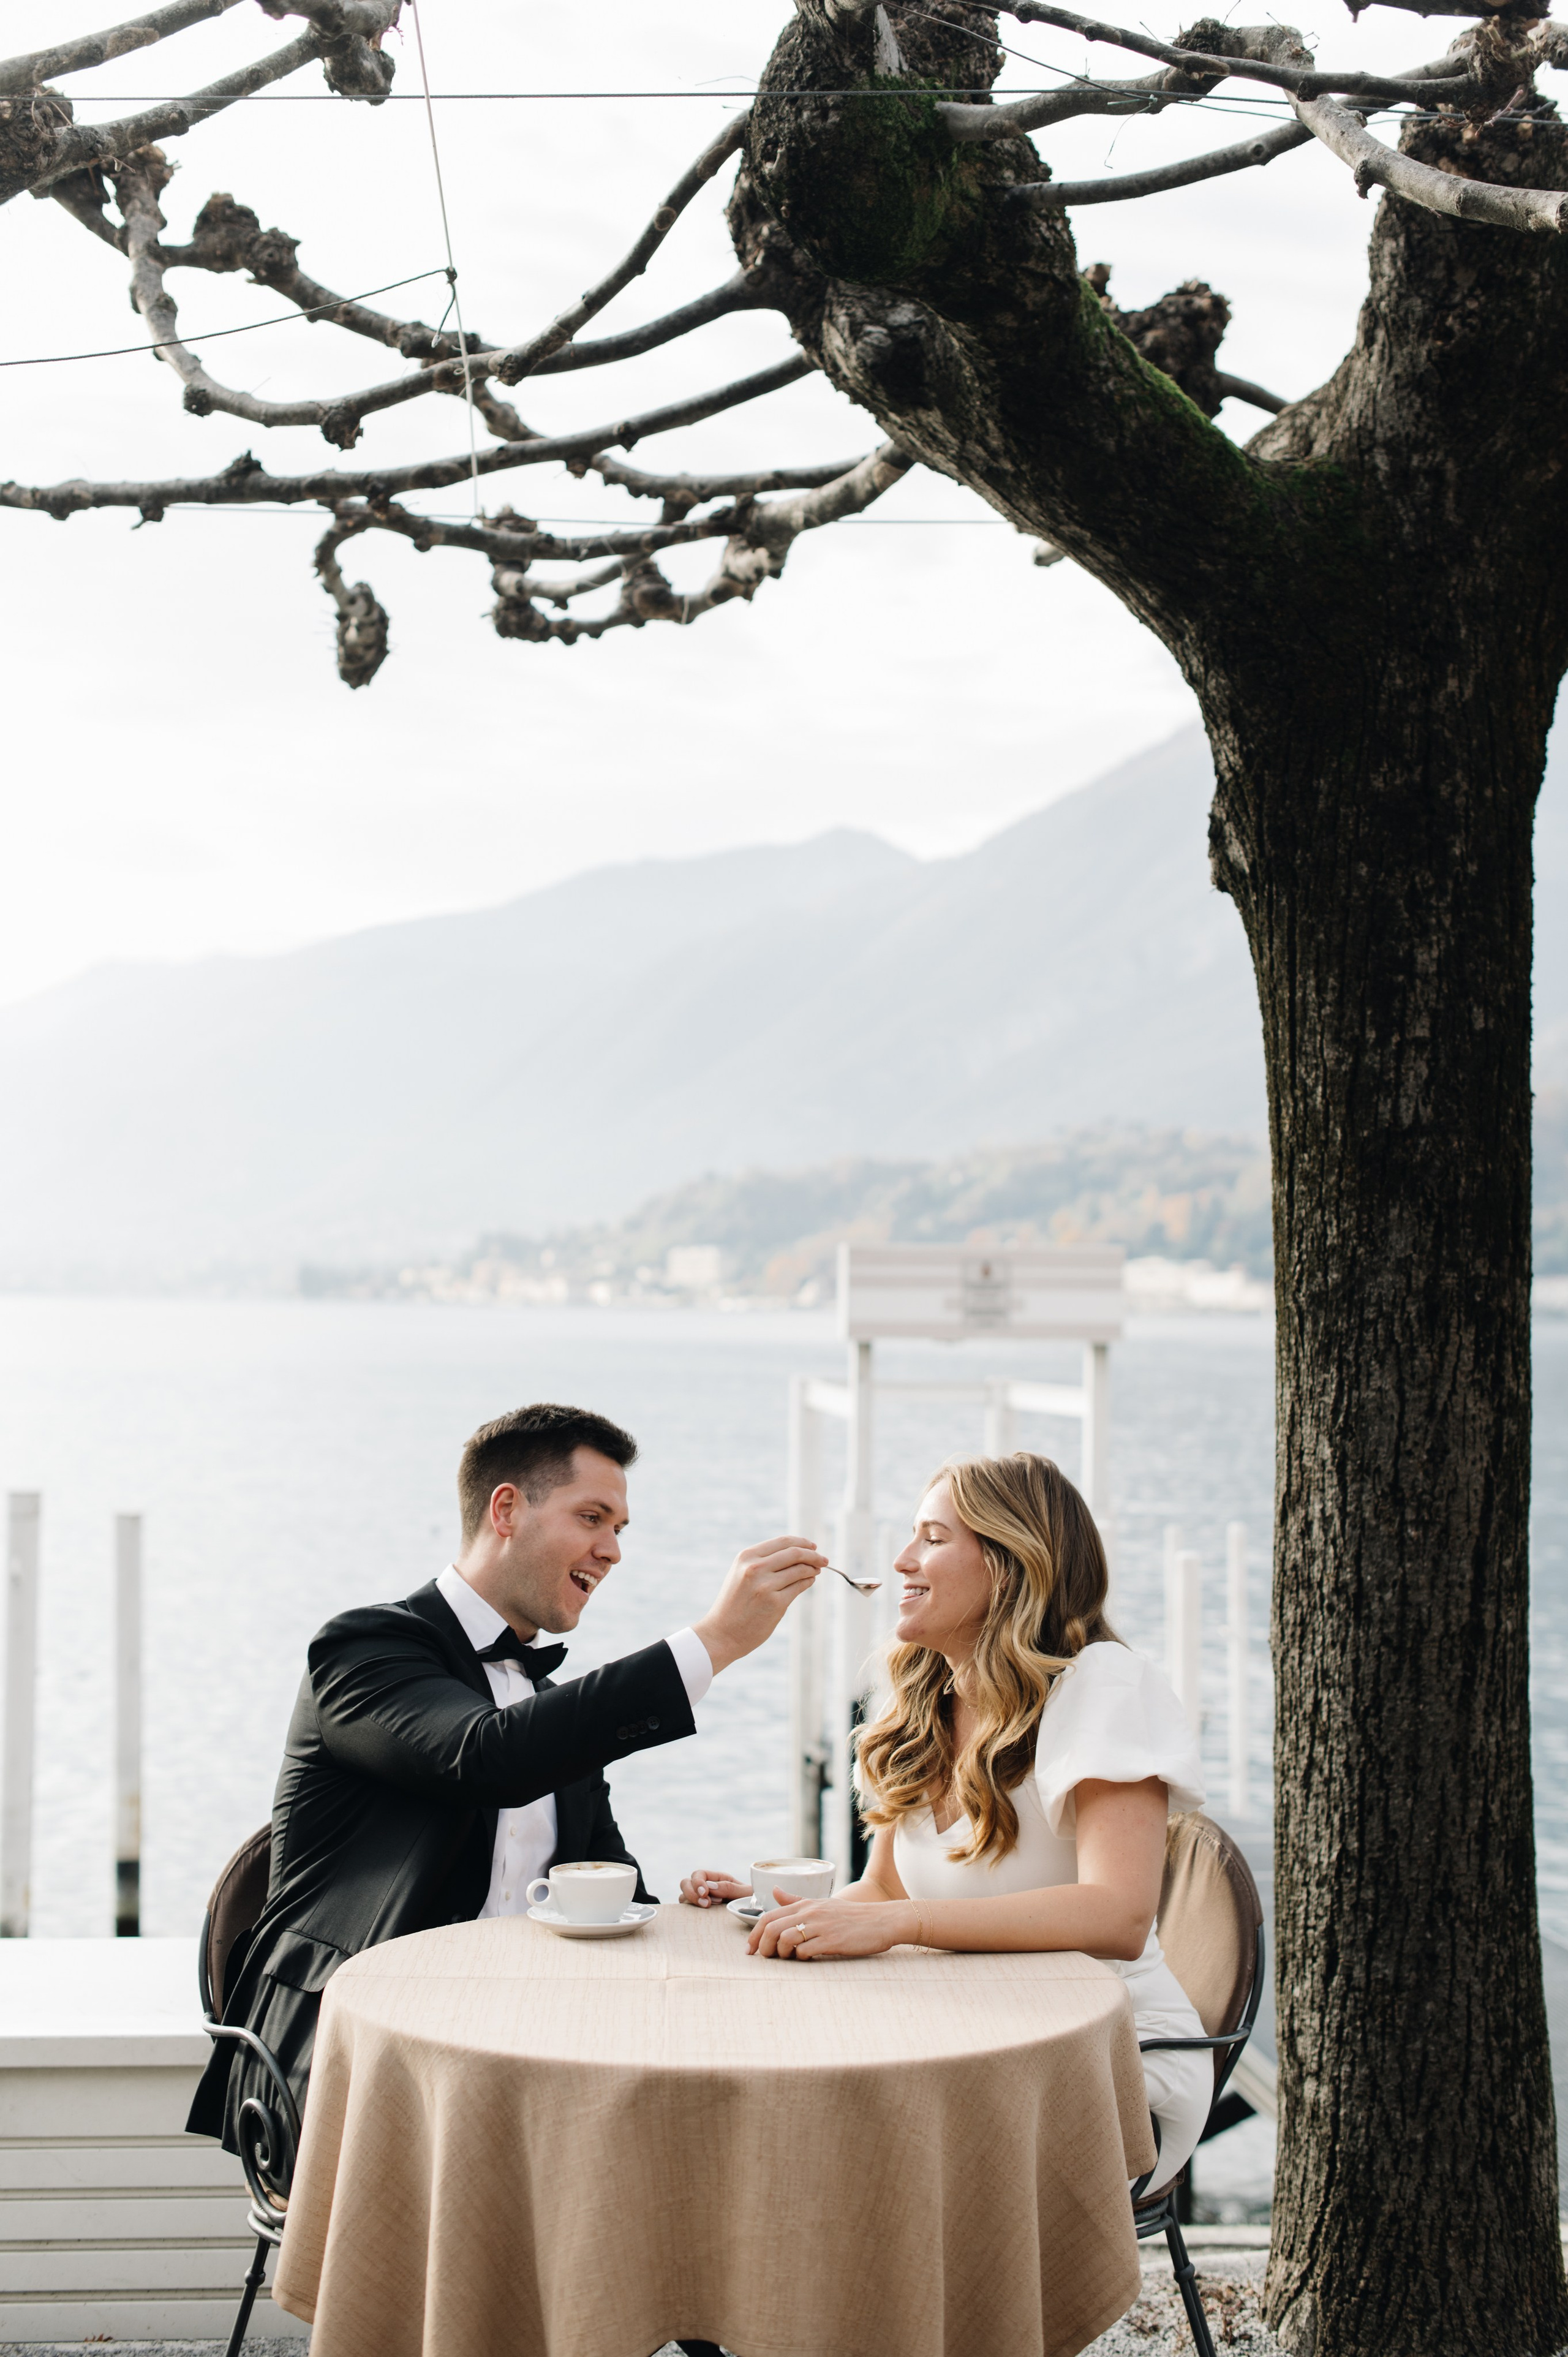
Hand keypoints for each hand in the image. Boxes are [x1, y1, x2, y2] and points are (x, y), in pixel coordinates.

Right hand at [680, 1868, 749, 1908]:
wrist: (756, 1915)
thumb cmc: (752, 1901)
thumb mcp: (745, 1893)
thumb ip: (730, 1888)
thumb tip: (710, 1887)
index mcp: (718, 1879)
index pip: (699, 1874)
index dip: (698, 1882)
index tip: (705, 1893)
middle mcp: (707, 1887)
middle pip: (686, 1883)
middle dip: (691, 1892)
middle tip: (706, 1904)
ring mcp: (701, 1900)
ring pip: (683, 1895)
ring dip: (691, 1901)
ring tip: (707, 1908)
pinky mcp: (699, 1912)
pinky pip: (686, 1909)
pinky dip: (689, 1911)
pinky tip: (701, 1916)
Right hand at [692, 1535, 824, 1675]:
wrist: (722, 1633)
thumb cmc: (734, 1604)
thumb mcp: (741, 1574)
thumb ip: (763, 1561)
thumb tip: (796, 1553)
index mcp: (746, 1557)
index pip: (783, 1542)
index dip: (802, 1542)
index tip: (813, 1546)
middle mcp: (755, 1567)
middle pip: (795, 1553)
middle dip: (813, 1554)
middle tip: (823, 1559)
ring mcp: (766, 1585)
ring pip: (800, 1570)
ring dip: (813, 1569)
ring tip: (816, 1571)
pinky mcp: (776, 1603)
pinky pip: (799, 1587)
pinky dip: (808, 1582)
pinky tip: (809, 1581)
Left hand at [747, 1893, 912, 1959]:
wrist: (881, 1921)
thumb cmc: (850, 1916)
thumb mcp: (822, 1903)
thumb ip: (796, 1899)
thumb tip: (773, 1891)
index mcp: (805, 1903)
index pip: (769, 1916)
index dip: (755, 1934)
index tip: (750, 1949)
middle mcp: (810, 1912)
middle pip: (772, 1928)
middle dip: (762, 1946)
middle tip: (763, 1959)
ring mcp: (821, 1926)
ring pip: (785, 1939)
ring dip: (780, 1953)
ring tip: (786, 1959)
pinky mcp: (832, 1941)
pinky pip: (805, 1951)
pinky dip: (800, 1958)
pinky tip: (806, 1959)